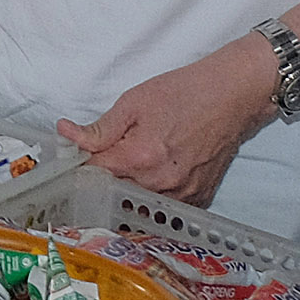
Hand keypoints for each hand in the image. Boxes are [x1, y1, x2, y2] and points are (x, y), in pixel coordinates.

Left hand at [60, 36, 282, 206]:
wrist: (233, 95)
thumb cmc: (185, 92)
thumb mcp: (134, 102)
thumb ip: (99, 128)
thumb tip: (66, 134)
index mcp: (139, 158)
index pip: (94, 173)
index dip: (83, 163)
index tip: (82, 155)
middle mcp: (160, 182)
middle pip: (115, 192)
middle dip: (105, 177)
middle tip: (110, 157)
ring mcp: (182, 194)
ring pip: (140, 202)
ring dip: (130, 188)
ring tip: (137, 164)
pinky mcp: (199, 197)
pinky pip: (167, 207)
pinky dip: (156, 195)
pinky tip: (158, 175)